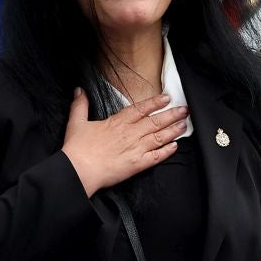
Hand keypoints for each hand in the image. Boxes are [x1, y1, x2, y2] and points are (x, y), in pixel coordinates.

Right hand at [61, 88, 187, 198]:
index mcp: (117, 122)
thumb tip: (79, 91)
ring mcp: (136, 149)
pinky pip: (156, 157)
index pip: (140, 109)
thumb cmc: (77, 149)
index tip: (166, 98)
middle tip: (184, 110)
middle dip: (172, 115)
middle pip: (155, 121)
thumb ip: (80, 105)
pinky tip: (175, 147)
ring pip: (159, 137)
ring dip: (173, 130)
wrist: (79, 170)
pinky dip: (166, 152)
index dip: (155, 102)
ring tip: (184, 125)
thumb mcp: (76, 122)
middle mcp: (130, 133)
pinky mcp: (137, 165)